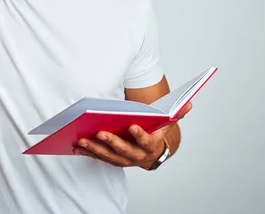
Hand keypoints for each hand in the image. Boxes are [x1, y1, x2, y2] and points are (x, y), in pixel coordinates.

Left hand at [72, 102, 192, 168]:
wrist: (152, 154)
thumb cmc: (156, 134)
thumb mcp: (167, 124)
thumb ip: (176, 114)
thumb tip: (188, 103)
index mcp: (150, 145)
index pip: (146, 141)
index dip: (140, 135)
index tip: (132, 126)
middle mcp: (136, 156)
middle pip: (123, 150)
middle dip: (111, 142)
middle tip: (99, 133)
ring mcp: (123, 160)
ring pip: (108, 156)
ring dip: (95, 149)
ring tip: (82, 140)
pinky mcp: (112, 160)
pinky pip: (99, 157)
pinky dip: (88, 152)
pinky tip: (76, 146)